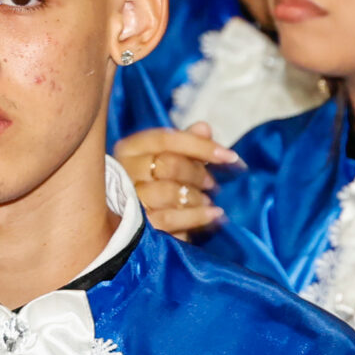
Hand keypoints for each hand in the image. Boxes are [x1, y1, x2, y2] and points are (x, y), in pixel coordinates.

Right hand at [116, 125, 236, 238]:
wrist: (134, 225)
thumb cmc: (158, 184)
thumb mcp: (172, 160)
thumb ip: (188, 143)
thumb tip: (204, 128)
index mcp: (129, 149)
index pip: (166, 139)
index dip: (201, 146)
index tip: (230, 156)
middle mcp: (124, 171)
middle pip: (169, 164)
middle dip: (198, 173)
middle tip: (212, 183)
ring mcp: (128, 200)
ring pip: (169, 192)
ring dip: (197, 196)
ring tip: (207, 201)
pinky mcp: (137, 226)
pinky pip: (172, 219)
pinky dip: (198, 216)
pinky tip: (214, 214)